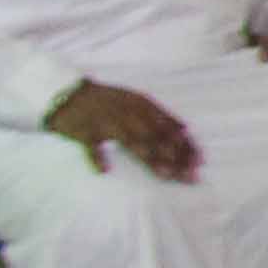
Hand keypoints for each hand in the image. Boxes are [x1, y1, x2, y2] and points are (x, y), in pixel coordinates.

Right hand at [45, 81, 198, 180]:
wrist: (67, 93)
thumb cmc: (106, 101)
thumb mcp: (136, 102)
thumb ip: (159, 114)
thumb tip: (185, 128)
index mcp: (142, 104)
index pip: (169, 126)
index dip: (185, 144)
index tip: (200, 162)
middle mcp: (127, 111)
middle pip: (155, 135)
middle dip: (174, 155)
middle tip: (189, 175)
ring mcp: (105, 120)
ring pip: (130, 139)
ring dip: (148, 155)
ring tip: (164, 173)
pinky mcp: (83, 130)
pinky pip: (91, 145)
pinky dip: (97, 157)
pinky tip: (104, 170)